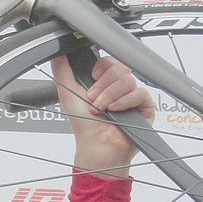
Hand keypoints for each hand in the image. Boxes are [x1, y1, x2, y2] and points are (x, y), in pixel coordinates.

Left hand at [51, 55, 153, 178]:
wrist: (96, 147)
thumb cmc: (84, 126)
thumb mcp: (68, 95)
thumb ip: (62, 72)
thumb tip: (57, 54)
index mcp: (104, 83)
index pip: (109, 61)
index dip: (100, 68)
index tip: (92, 78)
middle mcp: (119, 88)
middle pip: (119, 68)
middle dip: (102, 86)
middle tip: (93, 101)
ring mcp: (133, 96)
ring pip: (128, 79)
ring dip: (109, 96)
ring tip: (101, 110)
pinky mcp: (145, 106)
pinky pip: (139, 93)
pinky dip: (123, 102)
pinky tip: (114, 111)